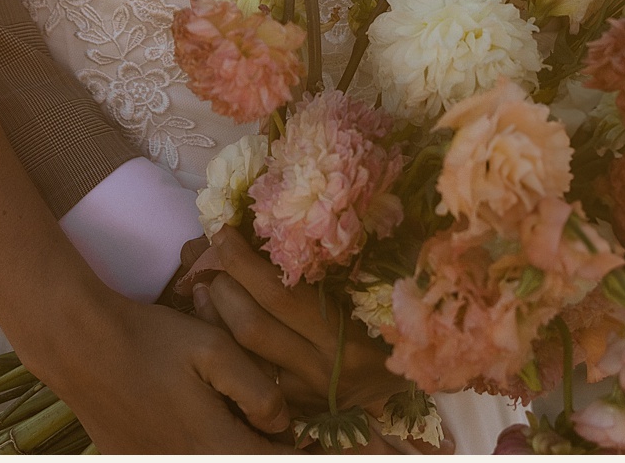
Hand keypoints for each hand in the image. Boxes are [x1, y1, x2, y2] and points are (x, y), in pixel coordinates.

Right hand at [21, 284, 291, 451]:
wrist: (79, 344)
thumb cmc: (150, 340)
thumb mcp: (214, 349)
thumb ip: (259, 391)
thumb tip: (282, 424)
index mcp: (214, 446)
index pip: (271, 462)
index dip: (290, 447)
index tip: (291, 428)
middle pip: (240, 459)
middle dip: (255, 441)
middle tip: (257, 413)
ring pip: (210, 456)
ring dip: (224, 441)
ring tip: (218, 409)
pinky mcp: (134, 459)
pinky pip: (175, 453)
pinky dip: (191, 441)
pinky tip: (183, 412)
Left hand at [187, 226, 411, 414]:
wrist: (419, 372)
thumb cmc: (398, 313)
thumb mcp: (381, 284)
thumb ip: (347, 259)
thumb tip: (298, 216)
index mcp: (348, 334)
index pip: (281, 294)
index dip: (243, 261)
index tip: (224, 232)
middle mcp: (324, 368)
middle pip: (253, 325)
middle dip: (224, 286)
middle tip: (214, 256)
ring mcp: (307, 392)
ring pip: (243, 355)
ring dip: (214, 316)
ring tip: (205, 286)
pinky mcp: (297, 407)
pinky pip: (249, 376)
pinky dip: (226, 347)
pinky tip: (213, 323)